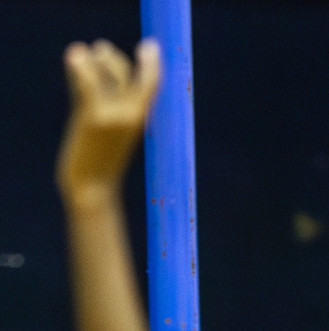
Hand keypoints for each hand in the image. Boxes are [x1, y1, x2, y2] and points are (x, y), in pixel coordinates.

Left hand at [56, 39, 161, 201]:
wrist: (93, 187)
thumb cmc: (103, 163)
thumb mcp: (117, 134)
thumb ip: (119, 110)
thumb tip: (110, 86)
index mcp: (143, 120)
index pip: (153, 84)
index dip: (152, 63)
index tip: (150, 47)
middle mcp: (133, 115)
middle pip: (127, 74)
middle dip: (114, 59)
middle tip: (101, 48)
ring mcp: (114, 115)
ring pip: (109, 74)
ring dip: (100, 58)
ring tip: (84, 52)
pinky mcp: (93, 117)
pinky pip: (89, 83)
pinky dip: (81, 67)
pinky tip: (76, 56)